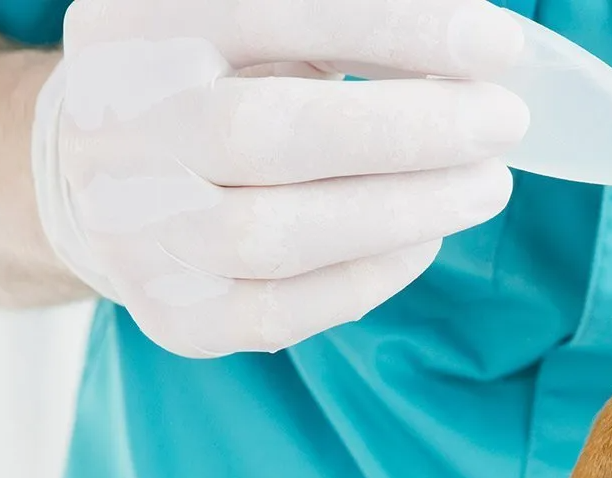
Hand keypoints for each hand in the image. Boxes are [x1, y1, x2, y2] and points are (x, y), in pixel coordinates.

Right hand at [32, 0, 529, 356]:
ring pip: (272, 236)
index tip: (496, 45)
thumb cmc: (215, 80)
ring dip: (402, 211)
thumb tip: (476, 44)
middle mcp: (115, 127)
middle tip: (504, 123)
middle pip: (264, 134)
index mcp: (136, 26)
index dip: (395, 27)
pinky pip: (280, 312)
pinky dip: (370, 276)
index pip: (273, 12)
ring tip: (486, 186)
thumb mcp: (259, 25)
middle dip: (408, 132)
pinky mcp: (171, 312)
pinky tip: (424, 238)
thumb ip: (349, 23)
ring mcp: (133, 228)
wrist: (107, 176)